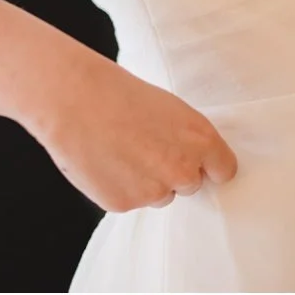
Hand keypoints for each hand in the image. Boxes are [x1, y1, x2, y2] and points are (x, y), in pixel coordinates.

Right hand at [23, 50, 237, 212]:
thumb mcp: (165, 106)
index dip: (205, 165)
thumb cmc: (114, 91)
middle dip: (168, 171)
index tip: (192, 161)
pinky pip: (126, 200)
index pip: (223, 170)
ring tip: (114, 148)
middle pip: (188, 184)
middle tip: (139, 145)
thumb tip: (183, 158)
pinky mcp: (124, 203)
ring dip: (141, 180)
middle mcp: (182, 170)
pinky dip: (115, 185)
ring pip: (156, 194)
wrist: (72, 96)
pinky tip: (100, 159)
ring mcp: (153, 191)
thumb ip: (183, 138)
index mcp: (200, 139)